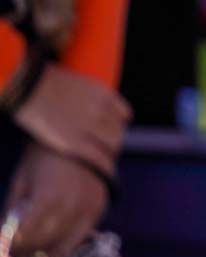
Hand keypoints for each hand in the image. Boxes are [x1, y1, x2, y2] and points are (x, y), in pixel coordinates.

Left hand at [5, 143, 107, 256]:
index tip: (4, 250)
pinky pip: (79, 239)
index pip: (24, 237)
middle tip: (15, 251)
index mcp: (47, 201)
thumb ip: (12, 210)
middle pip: (42, 245)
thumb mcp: (21, 180)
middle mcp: (70, 211)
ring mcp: (87, 213)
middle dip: (25, 251)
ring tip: (34, 248)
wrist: (84, 138)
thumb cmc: (45, 157)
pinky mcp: (98, 212)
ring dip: (45, 252)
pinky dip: (64, 243)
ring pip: (62, 249)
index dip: (11, 247)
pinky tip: (54, 238)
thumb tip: (3, 235)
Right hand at [13, 64, 128, 175]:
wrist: (29, 88)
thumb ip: (90, 97)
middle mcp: (101, 111)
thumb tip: (89, 109)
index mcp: (104, 95)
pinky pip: (99, 158)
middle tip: (103, 150)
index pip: (124, 115)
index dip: (117, 125)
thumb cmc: (46, 85)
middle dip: (112, 142)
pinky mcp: (75, 143)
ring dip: (109, 154)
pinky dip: (104, 166)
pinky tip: (104, 173)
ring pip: (112, 146)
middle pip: (118, 132)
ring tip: (102, 161)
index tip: (110, 132)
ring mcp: (89, 127)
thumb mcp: (78, 84)